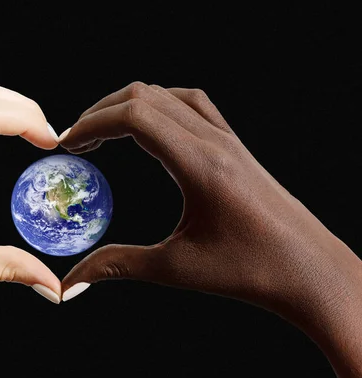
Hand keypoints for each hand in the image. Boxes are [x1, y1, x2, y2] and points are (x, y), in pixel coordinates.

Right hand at [59, 82, 361, 377]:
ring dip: (128, 106)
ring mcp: (228, 138)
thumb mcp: (177, 269)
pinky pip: (192, 103)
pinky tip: (148, 126)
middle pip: (144, 97)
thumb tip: (72, 282)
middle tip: (76, 143)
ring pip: (167, 95)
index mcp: (200, 164)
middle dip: (101, 113)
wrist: (310, 271)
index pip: (134, 117)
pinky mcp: (234, 145)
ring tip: (104, 133)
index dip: (92, 125)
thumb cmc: (252, 272)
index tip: (67, 146)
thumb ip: (118, 266)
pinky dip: (159, 104)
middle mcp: (214, 141)